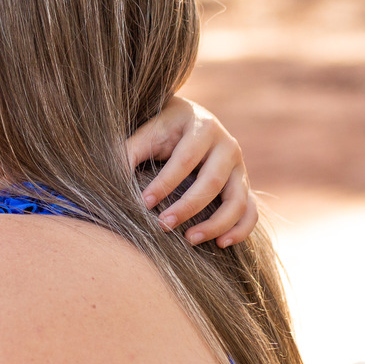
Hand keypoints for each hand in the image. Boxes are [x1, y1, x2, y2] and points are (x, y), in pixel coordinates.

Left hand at [125, 96, 258, 247]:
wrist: (190, 119)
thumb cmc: (164, 129)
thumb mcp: (148, 132)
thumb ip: (130, 151)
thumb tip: (113, 177)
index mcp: (203, 128)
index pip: (184, 160)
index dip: (165, 183)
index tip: (144, 202)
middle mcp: (228, 146)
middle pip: (212, 182)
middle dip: (187, 207)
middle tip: (163, 225)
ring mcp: (240, 168)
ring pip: (237, 200)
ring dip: (216, 223)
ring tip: (189, 239)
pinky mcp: (244, 185)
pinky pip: (250, 211)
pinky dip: (240, 229)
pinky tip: (221, 243)